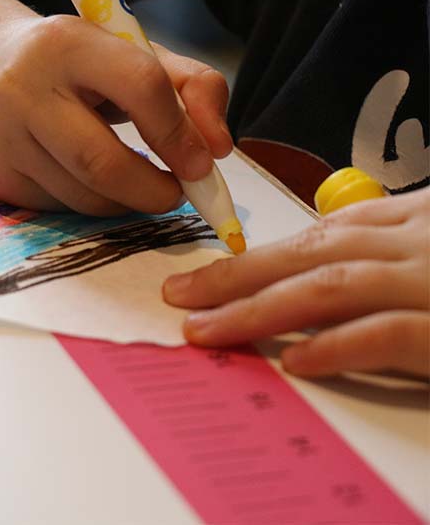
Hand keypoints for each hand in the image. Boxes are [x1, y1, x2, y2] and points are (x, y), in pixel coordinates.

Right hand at [0, 14, 231, 215]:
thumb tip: (218, 148)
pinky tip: (87, 181)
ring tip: (136, 186)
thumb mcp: (132, 56)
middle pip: (102, 162)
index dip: (179, 134)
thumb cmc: (75, 67)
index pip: (141, 86)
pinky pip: (59, 208)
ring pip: (82, 196)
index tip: (201, 165)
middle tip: (175, 195)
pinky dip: (88, 205)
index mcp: (68, 43)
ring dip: (124, 203)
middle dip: (152, 191)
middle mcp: (23, 88)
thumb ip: (190, 88)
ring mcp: (1, 136)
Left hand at [163, 188, 429, 377]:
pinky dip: (338, 345)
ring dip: (259, 308)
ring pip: (331, 286)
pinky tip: (294, 361)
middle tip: (178, 296)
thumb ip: (382, 251)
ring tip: (205, 329)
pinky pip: (389, 334)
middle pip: (308, 254)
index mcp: (408, 223)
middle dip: (234, 277)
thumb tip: (318, 265)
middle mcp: (413, 244)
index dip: (253, 257)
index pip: (316, 235)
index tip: (204, 277)